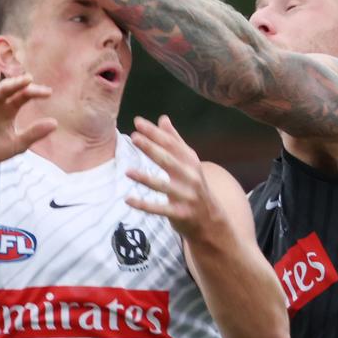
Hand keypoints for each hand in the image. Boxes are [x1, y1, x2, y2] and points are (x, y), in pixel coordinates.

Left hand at [125, 115, 221, 239]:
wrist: (209, 219)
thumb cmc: (193, 186)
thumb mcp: (188, 163)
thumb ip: (175, 141)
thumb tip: (163, 119)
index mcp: (191, 162)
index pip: (171, 144)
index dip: (155, 133)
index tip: (138, 122)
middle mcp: (190, 177)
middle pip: (168, 161)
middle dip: (151, 148)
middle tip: (134, 137)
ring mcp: (186, 196)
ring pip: (163, 186)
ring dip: (145, 178)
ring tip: (127, 171)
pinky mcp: (180, 214)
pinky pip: (159, 209)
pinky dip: (143, 205)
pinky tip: (128, 200)